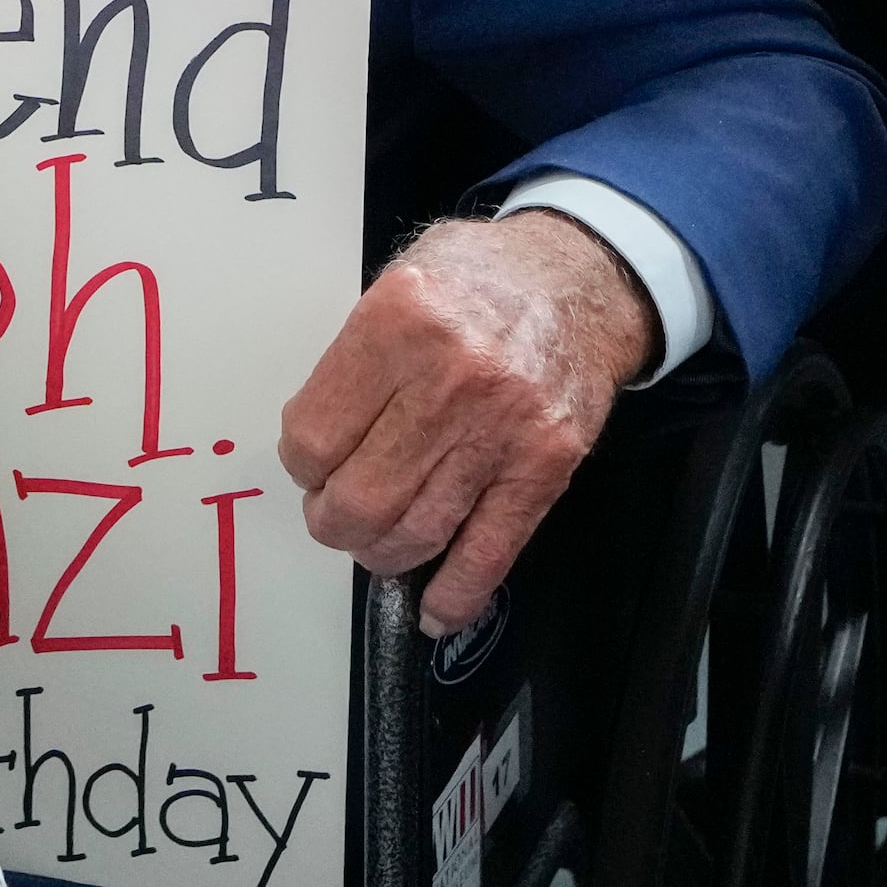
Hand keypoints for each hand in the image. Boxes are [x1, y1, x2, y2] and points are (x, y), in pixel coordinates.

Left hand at [280, 210, 651, 631]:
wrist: (583, 278)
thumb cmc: (482, 278)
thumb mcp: (399, 279)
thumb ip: (353, 355)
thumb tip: (315, 438)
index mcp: (397, 323)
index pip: (314, 436)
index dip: (302, 465)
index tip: (312, 464)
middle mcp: (449, 377)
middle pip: (359, 498)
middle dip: (333, 520)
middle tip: (336, 511)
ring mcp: (502, 428)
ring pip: (416, 533)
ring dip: (381, 553)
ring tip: (377, 539)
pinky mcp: (544, 467)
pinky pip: (489, 552)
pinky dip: (454, 594)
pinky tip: (433, 609)